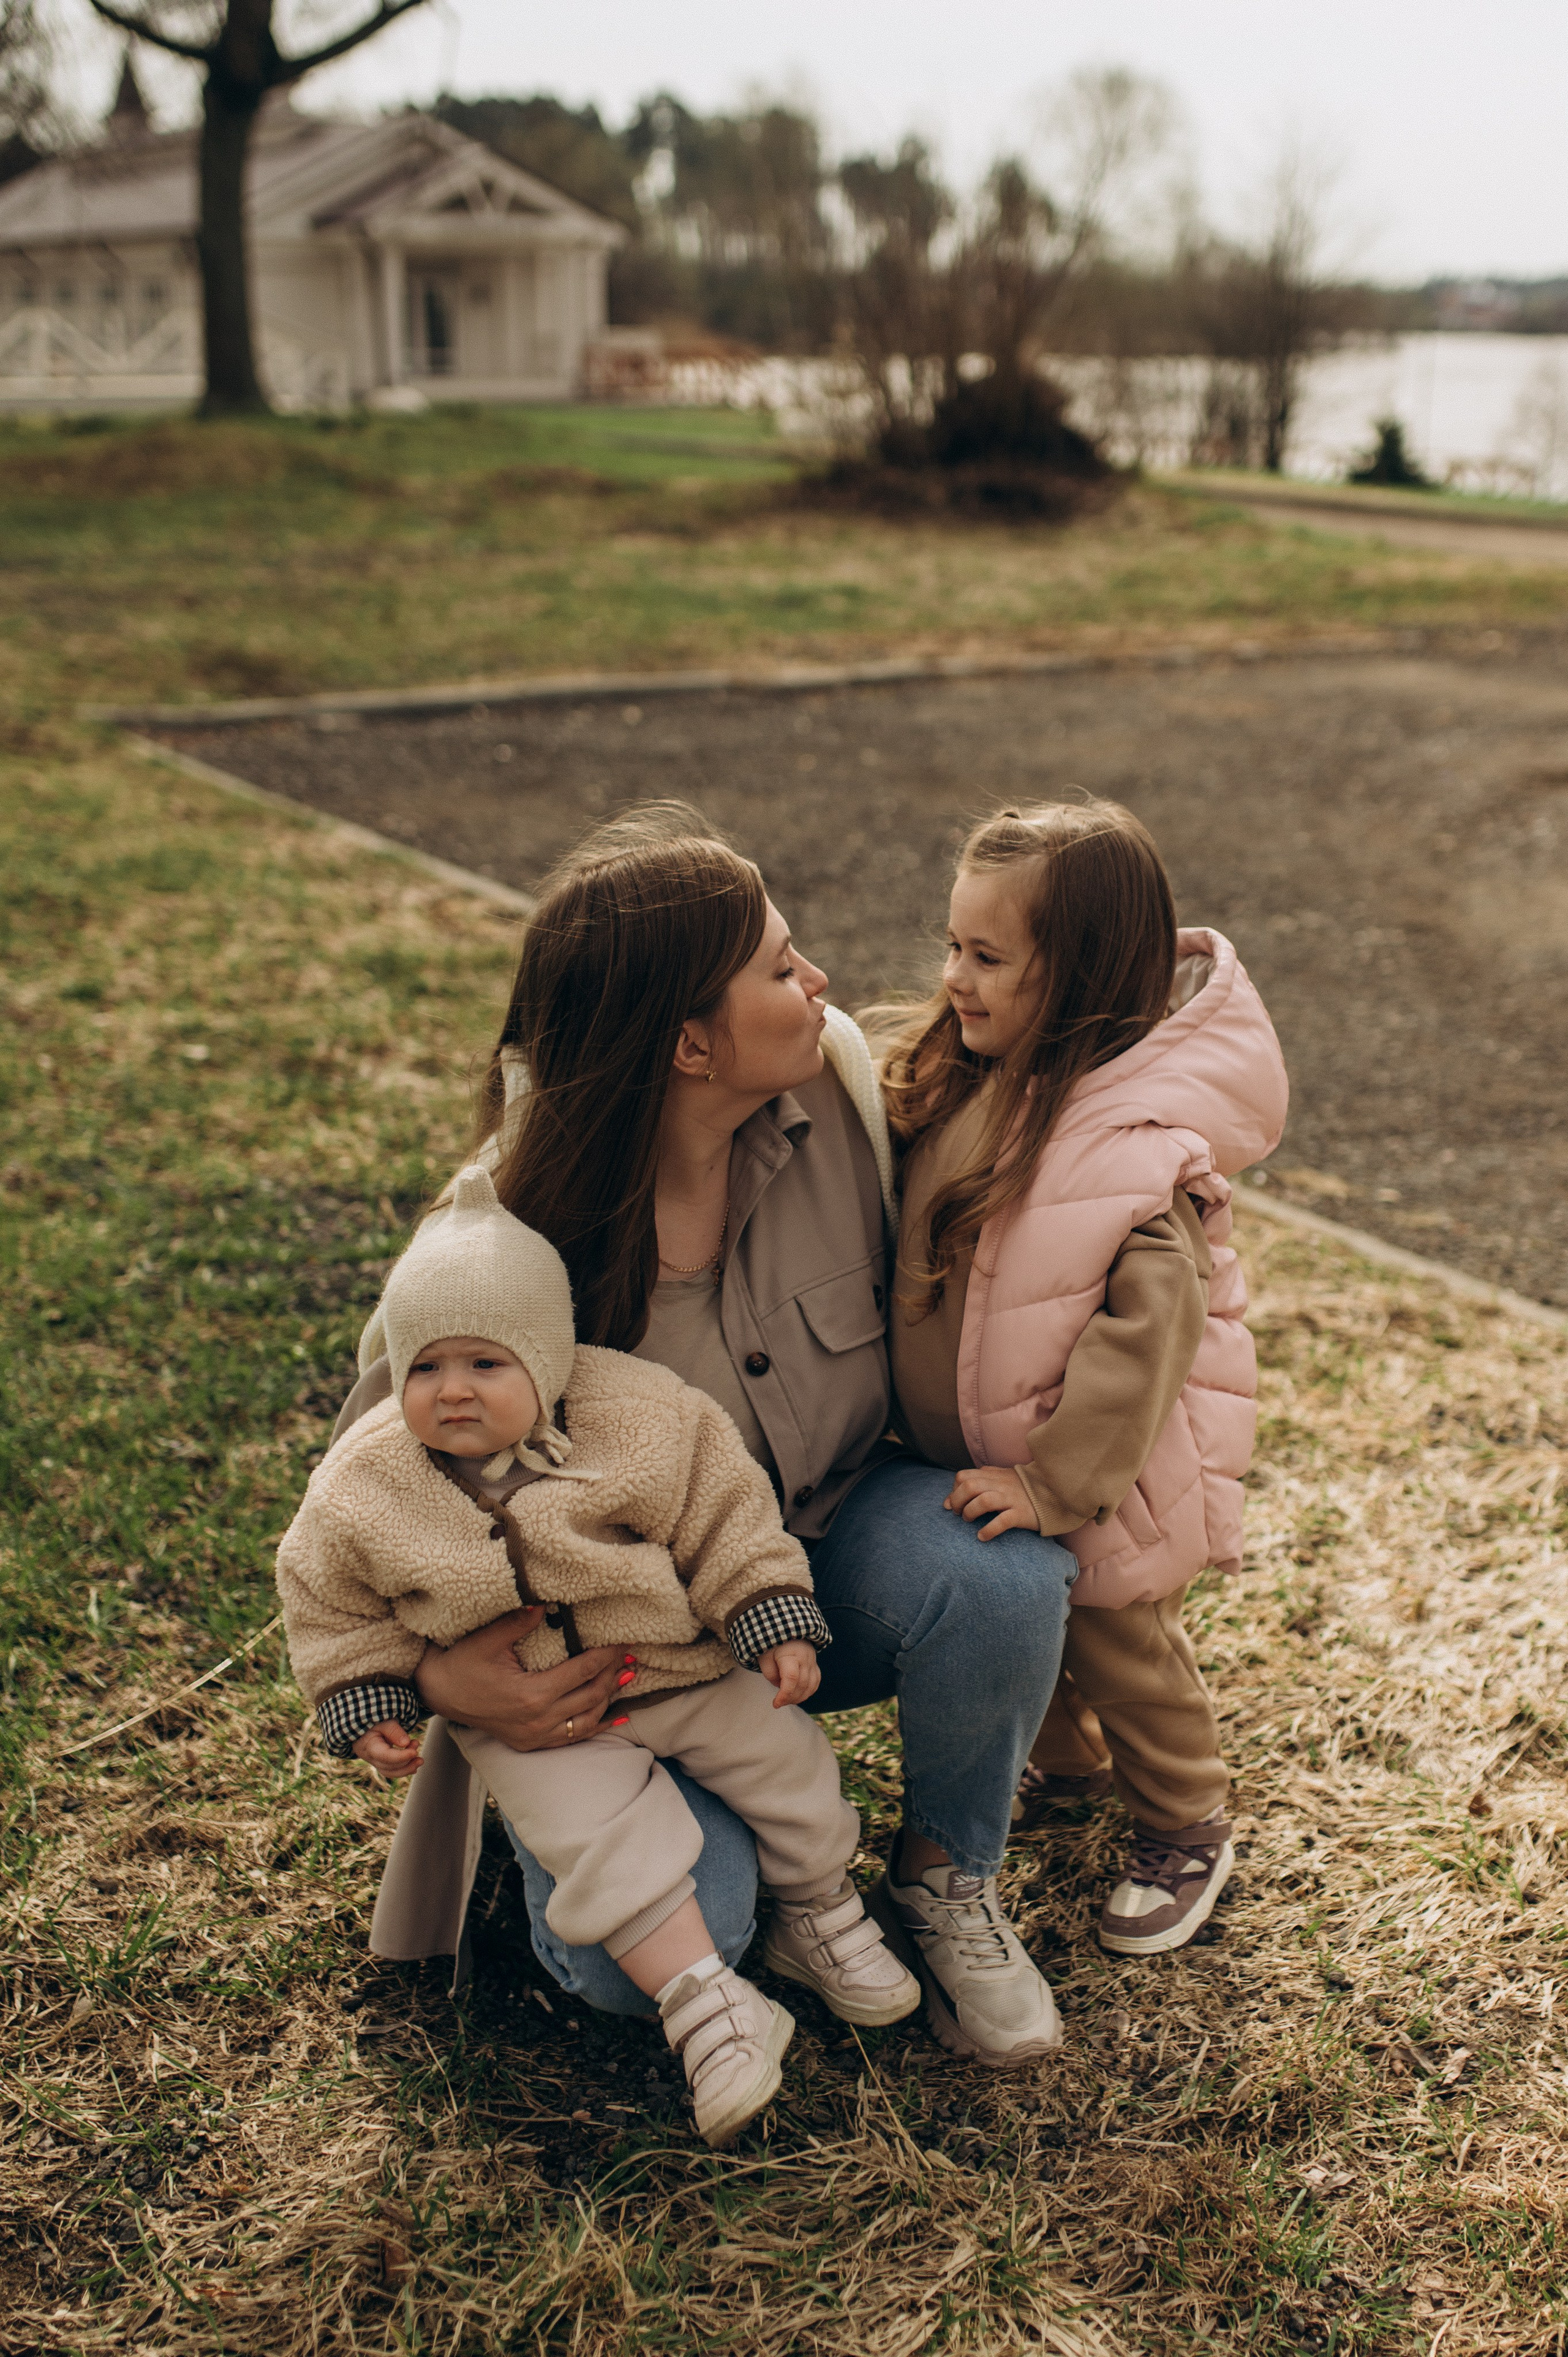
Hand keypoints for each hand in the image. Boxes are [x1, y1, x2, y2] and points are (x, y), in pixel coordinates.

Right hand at [354, 1721, 421, 1778]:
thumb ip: (394, 1731)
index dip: (401, 1756)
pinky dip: (403, 1769)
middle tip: (418, 1749)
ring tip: (419, 1760)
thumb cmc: (373, 1722)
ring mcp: (375, 1762)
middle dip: (406, 1761)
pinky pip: (392, 1770)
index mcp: (369, 1746)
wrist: (364, 1727)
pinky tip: (414, 1766)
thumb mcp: (383, 1721)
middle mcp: (371, 1758)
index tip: (414, 1752)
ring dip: (407, 1768)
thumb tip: (406, 1743)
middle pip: (389, 1766)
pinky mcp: (381, 1763)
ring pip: (391, 1772)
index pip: (385, 1756)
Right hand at [413, 1606, 634, 1750]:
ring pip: (585, 1720)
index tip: (623, 1641)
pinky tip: (615, 1718)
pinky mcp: (530, 1743)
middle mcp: (538, 1720)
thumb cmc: (463, 1663)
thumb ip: (520, 1621)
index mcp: (531, 1694)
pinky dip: (595, 1727)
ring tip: (627, 1678)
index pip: (582, 1671)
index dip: (606, 1656)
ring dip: (609, 1699)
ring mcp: (535, 1736)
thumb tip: (546, 1602)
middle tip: (631, 1656)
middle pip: (590, 1696)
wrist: (439, 1693)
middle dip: (613, 1674)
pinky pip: (571, 1738)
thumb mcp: (489, 1639)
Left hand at [757, 1640, 819, 1707]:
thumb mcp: (764, 1656)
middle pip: (801, 1685)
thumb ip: (770, 1673)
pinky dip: (808, 1692)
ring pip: (811, 1686)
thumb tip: (779, 1686)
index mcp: (790, 1654)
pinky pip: (815, 1682)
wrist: (786, 1628)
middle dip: (790, 1698)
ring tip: (787, 1700)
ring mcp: (812, 1661)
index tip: (775, 1703)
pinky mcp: (815, 1664)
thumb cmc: (772, 1644)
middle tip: (779, 1702)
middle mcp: (804, 1658)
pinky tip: (798, 1695)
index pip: (791, 1678)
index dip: (784, 1694)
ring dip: (799, 1697)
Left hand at [944, 1464, 1041, 1541]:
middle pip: (970, 1486)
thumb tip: (955, 1491)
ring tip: (969, 1521)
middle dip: (958, 1501)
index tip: (953, 1503)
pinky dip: (988, 1530)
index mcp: (994, 1475)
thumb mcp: (1003, 1477)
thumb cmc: (1024, 1488)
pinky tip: (982, 1536)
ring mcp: (1012, 1499)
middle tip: (959, 1513)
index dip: (954, 1490)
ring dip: (970, 1512)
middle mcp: (1001, 1485)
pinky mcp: (1022, 1514)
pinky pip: (1002, 1521)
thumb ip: (982, 1480)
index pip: (964, 1476)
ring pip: (983, 1501)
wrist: (1055, 1492)